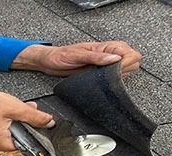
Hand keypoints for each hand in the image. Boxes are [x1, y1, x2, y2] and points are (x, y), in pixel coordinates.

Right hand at [0, 80, 53, 151]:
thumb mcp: (13, 107)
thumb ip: (32, 116)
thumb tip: (48, 122)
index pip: (20, 146)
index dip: (29, 136)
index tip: (35, 127)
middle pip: (10, 137)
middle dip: (19, 124)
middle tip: (22, 110)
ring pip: (0, 129)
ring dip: (7, 119)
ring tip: (6, 105)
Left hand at [12, 42, 142, 76]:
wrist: (49, 63)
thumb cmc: (60, 56)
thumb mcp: (77, 55)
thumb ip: (96, 57)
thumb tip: (115, 58)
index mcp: (107, 46)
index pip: (131, 54)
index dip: (127, 63)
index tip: (116, 70)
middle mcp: (109, 54)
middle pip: (133, 62)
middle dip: (124, 71)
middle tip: (108, 76)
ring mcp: (106, 65)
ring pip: (126, 71)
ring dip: (118, 77)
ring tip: (101, 78)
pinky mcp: (100, 73)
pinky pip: (114, 78)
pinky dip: (111, 82)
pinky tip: (101, 83)